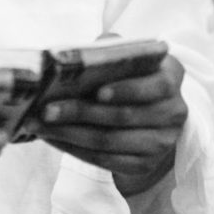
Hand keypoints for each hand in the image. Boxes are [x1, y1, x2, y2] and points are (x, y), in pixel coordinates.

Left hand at [36, 54, 187, 195]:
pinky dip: (75, 150)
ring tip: (39, 125)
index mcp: (171, 77)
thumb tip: (77, 55)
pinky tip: (52, 139)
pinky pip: (105, 160)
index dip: (127, 90)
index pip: (155, 85)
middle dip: (81, 112)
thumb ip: (111, 50)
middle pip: (123, 116)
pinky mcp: (144, 164)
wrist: (150, 109)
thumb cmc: (130, 72)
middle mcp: (173, 112)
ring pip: (110, 141)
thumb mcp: (128, 56)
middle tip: (46, 109)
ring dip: (70, 134)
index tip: (97, 91)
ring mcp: (161, 142)